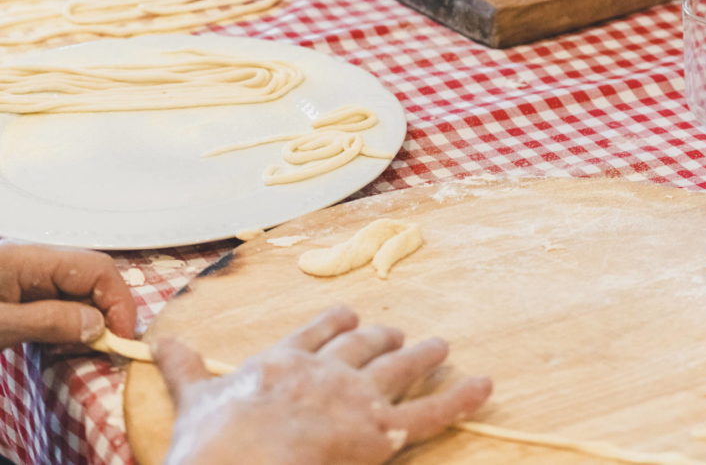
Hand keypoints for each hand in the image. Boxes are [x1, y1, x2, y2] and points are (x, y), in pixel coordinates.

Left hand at [0, 243, 135, 348]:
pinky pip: (60, 310)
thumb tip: (98, 326)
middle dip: (105, 317)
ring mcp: (27, 284)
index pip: (98, 269)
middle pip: (93, 283)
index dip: (119, 302)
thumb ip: (48, 321)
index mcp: (30, 261)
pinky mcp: (20, 301)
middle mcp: (34, 266)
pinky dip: (68, 330)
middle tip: (99, 349)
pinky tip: (54, 347)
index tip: (121, 338)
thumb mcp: (0, 325)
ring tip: (68, 351)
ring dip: (86, 326)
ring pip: (79, 298)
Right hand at [156, 306, 492, 464]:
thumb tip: (160, 342)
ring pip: (400, 368)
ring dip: (425, 354)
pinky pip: (432, 411)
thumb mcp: (194, 398)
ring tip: (441, 345)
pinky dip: (462, 397)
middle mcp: (328, 370)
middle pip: (364, 345)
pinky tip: (485, 385)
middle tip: (398, 334)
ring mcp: (359, 397)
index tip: (349, 316)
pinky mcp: (383, 429)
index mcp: (285, 360)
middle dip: (383, 337)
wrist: (240, 463)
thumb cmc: (213, 439)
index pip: (318, 332)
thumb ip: (184, 368)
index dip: (337, 323)